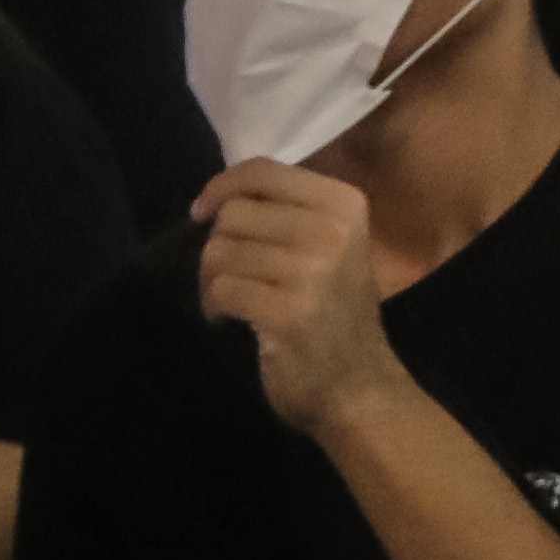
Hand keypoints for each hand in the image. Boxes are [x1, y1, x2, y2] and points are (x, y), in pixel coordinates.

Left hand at [193, 159, 421, 435]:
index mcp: (345, 204)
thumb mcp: (331, 246)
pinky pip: (222, 288)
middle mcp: (332, 230)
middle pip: (235, 213)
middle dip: (217, 245)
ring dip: (211, 280)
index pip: (263, 170)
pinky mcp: (288, 311)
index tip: (201, 213)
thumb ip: (288, 212)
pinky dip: (213, 305)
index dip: (221, 186)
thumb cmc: (337, 314)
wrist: (359, 388)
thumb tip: (218, 197)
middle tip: (229, 277)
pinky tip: (228, 320)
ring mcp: (312, 271)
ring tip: (229, 301)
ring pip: (221, 250)